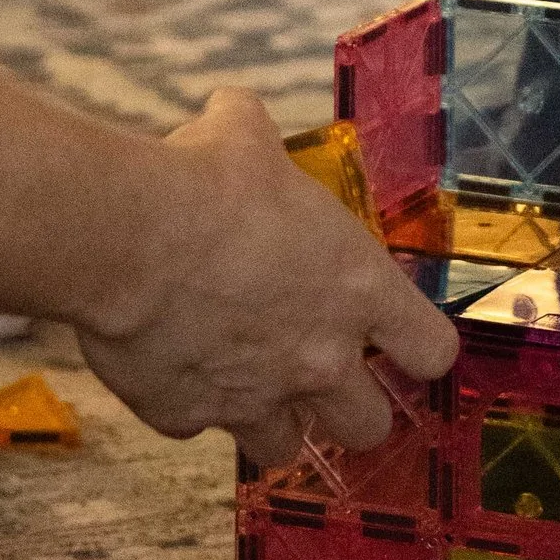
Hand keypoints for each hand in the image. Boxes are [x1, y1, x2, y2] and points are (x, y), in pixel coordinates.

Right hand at [72, 88, 455, 472]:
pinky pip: (198, 427)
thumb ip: (254, 133)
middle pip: (369, 427)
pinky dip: (189, 404)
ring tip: (244, 380)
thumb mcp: (243, 134)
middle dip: (348, 407)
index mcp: (358, 290)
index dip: (418, 349)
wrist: (127, 237)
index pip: (432, 351)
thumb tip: (231, 112)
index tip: (399, 342)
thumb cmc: (202, 182)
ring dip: (271, 420)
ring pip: (285, 447)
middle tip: (318, 373)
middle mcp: (319, 358)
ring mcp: (254, 397)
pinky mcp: (187, 417)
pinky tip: (171, 365)